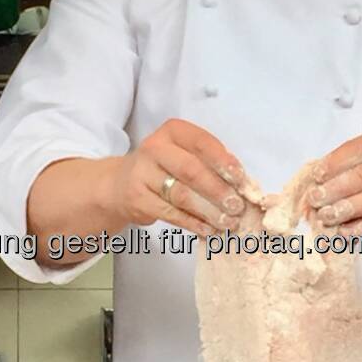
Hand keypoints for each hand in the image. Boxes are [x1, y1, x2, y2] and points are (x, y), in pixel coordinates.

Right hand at [106, 119, 246, 236]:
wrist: (120, 184)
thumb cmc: (163, 168)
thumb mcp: (183, 154)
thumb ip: (209, 163)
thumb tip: (241, 184)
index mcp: (172, 131)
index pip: (202, 143)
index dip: (223, 162)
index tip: (241, 180)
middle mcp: (154, 148)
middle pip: (192, 170)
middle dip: (218, 191)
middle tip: (237, 207)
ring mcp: (143, 174)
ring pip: (182, 195)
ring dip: (209, 211)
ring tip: (227, 222)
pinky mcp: (137, 199)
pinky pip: (170, 213)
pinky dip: (193, 223)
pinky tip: (208, 229)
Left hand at [306, 129, 361, 236]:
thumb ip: (342, 167)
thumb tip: (311, 183)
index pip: (358, 149)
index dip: (334, 163)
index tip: (316, 176)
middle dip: (336, 188)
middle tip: (315, 200)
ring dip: (346, 209)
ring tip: (326, 216)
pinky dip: (361, 227)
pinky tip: (344, 230)